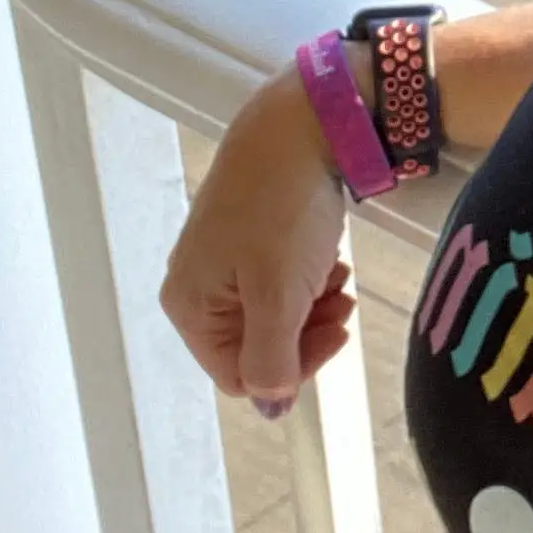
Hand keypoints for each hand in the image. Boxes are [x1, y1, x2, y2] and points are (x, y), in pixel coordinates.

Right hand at [160, 73, 358, 414]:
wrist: (302, 122)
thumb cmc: (282, 210)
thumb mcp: (277, 296)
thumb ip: (272, 360)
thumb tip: (271, 410)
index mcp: (190, 305)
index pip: (241, 375)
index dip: (293, 366)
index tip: (334, 334)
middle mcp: (196, 285)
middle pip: (257, 344)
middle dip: (305, 331)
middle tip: (342, 304)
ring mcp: (220, 258)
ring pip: (273, 312)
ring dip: (311, 304)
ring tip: (337, 275)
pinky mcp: (248, 233)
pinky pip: (278, 278)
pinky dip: (307, 277)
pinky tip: (329, 258)